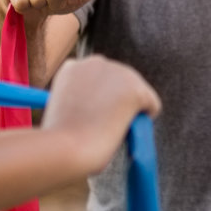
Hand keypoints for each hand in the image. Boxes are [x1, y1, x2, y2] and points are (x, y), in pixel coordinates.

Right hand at [40, 56, 160, 170]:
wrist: (64, 148)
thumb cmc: (57, 140)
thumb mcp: (63, 111)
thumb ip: (81, 102)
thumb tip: (100, 110)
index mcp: (73, 67)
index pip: (98, 77)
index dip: (98, 98)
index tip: (94, 114)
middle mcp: (96, 63)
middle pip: (121, 81)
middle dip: (119, 101)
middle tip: (109, 125)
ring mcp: (118, 74)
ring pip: (137, 92)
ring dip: (131, 109)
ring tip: (114, 130)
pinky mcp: (136, 90)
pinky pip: (152, 106)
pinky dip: (146, 119)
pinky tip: (131, 129)